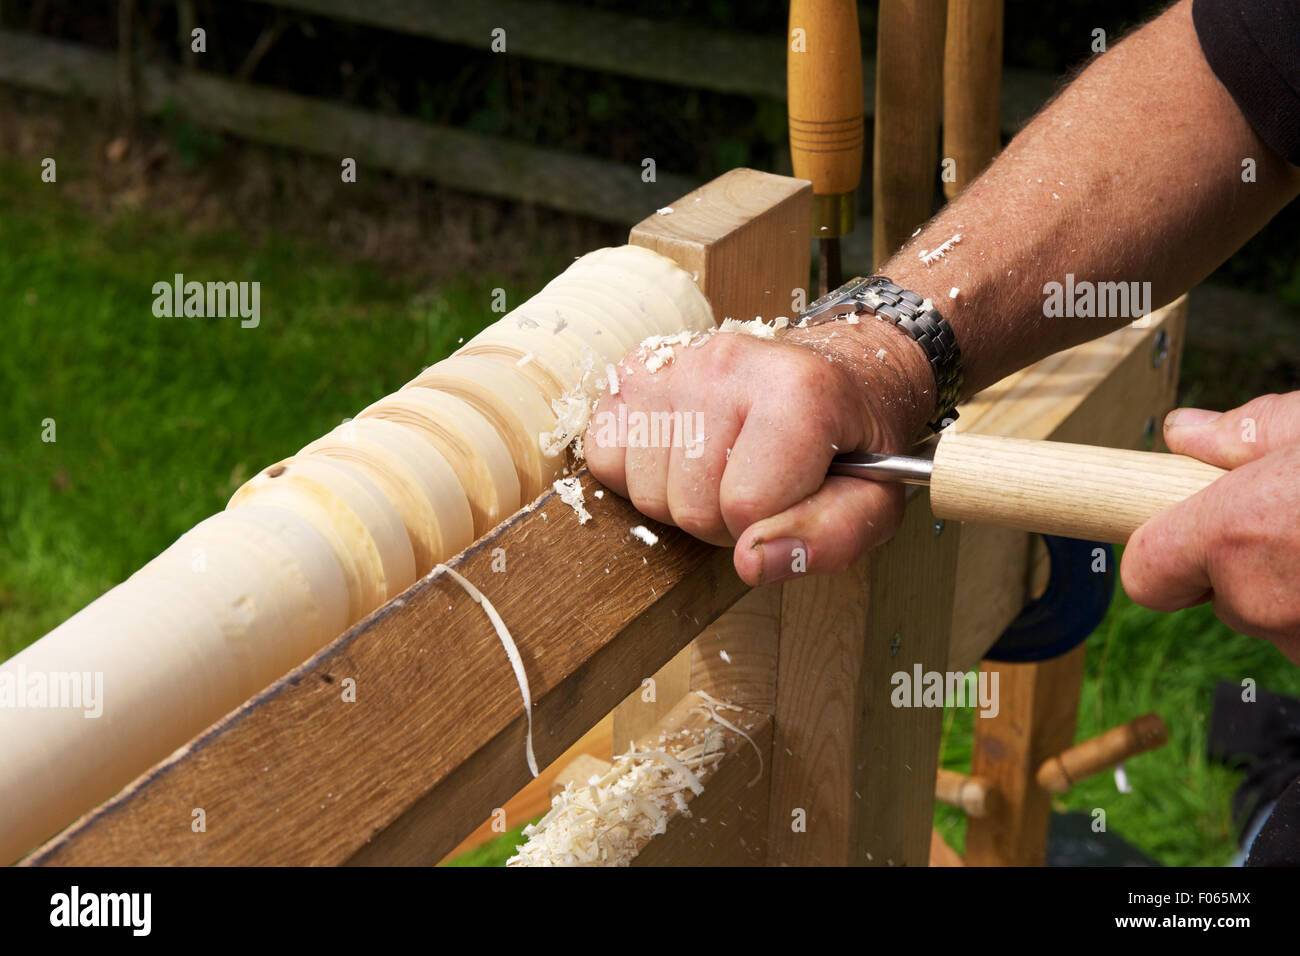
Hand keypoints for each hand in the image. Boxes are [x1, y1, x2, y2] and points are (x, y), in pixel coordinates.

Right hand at [583, 321, 933, 586]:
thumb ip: (832, 537)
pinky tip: (683, 452)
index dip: (770, 528)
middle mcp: (726, 364)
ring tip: (724, 468)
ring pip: (648, 495)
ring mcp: (671, 364)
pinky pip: (607, 462)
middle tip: (760, 485)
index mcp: (797, 391)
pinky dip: (642, 475)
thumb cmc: (848, 440)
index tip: (794, 498)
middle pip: (692, 507)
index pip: (746, 508)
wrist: (829, 371)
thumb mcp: (874, 499)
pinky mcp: (631, 372)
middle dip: (726, 519)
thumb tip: (753, 564)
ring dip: (684, 501)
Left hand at [1122, 392, 1299, 662]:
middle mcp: (1261, 601)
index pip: (1145, 574)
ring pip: (1277, 620)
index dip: (1163, 555)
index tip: (1189, 538)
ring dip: (1297, 591)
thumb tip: (1184, 432)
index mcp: (1235, 534)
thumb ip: (1248, 432)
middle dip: (1253, 566)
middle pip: (1222, 595)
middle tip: (1298, 523)